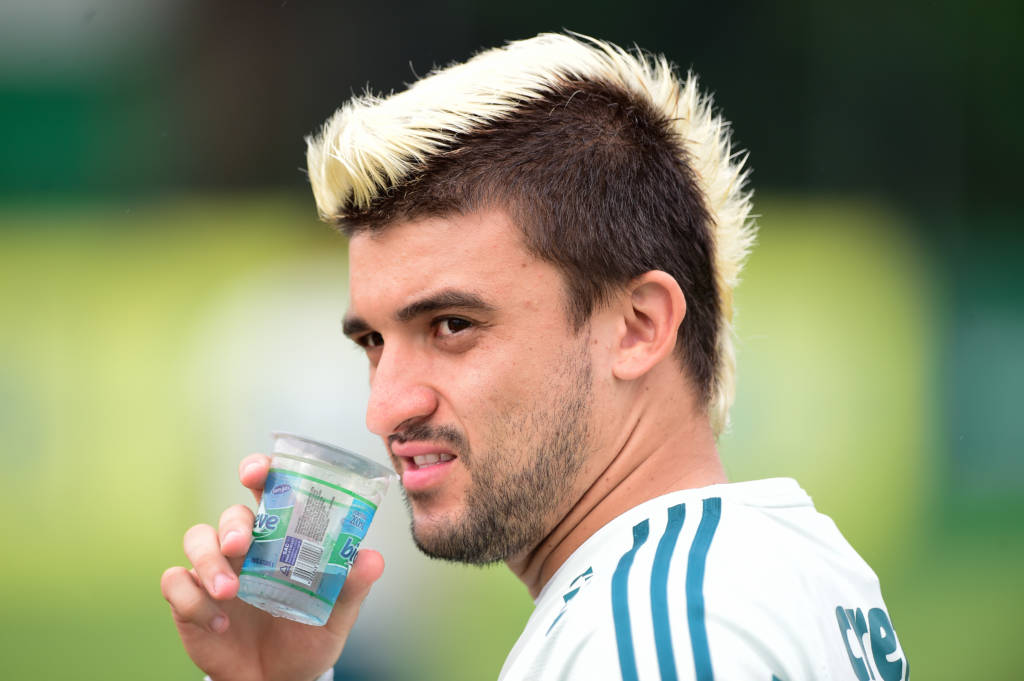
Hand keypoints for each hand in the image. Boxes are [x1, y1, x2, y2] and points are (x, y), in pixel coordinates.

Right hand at [161, 454, 384, 680]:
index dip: (258, 471)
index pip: (267, 491)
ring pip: (196, 539)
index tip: (257, 471)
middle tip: (242, 544)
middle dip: (234, 523)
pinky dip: (193, 600)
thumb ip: (351, 586)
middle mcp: (245, 547)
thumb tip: (372, 559)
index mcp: (281, 538)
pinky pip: (175, 582)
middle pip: (231, 514)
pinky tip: (220, 623)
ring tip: (229, 591)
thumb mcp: (336, 614)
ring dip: (209, 561)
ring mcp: (214, 570)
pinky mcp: (189, 599)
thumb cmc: (306, 636)